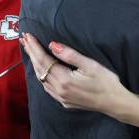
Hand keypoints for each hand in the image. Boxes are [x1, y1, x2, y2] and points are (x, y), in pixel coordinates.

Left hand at [21, 33, 138, 131]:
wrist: (114, 102)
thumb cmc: (106, 81)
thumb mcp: (90, 65)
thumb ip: (70, 55)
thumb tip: (52, 45)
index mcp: (64, 79)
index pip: (44, 60)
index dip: (35, 47)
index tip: (28, 35)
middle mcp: (58, 90)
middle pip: (40, 69)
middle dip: (31, 53)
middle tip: (24, 39)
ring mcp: (60, 97)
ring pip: (41, 79)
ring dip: (35, 64)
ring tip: (30, 51)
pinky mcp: (64, 101)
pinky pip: (47, 87)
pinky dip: (42, 75)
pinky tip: (41, 70)